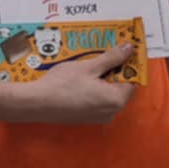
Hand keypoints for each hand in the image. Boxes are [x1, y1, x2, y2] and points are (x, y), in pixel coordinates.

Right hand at [1, 44, 136, 124]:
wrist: (37, 103)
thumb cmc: (62, 84)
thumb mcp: (90, 66)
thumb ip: (112, 58)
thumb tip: (128, 49)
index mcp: (116, 100)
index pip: (132, 79)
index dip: (128, 64)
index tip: (122, 52)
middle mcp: (111, 112)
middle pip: (120, 87)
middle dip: (113, 71)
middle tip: (103, 55)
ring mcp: (99, 117)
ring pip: (107, 94)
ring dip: (102, 79)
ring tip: (89, 65)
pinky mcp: (87, 118)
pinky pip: (97, 101)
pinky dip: (93, 89)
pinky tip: (81, 78)